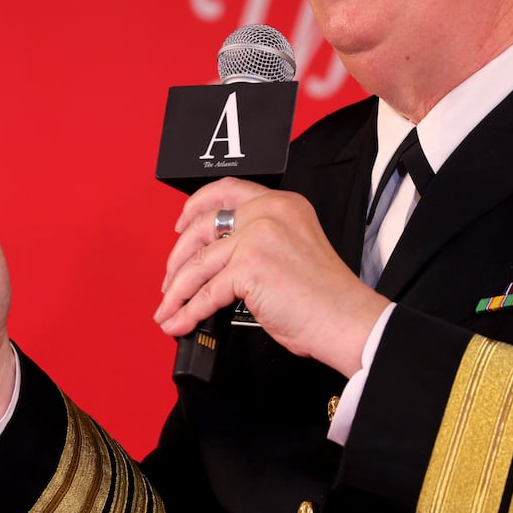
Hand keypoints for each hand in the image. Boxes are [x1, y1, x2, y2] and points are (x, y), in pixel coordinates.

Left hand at [157, 178, 386, 376]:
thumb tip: (216, 259)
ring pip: (198, 263)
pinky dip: (187, 311)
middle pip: (202, 225)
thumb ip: (260, 240)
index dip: (196, 206)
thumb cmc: (326, 295)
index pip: (228, 191)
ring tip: (167, 309)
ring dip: (176, 291)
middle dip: (177, 257)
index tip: (181, 223)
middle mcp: (269, 213)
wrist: (345, 318)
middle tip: (169, 278)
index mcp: (283, 203)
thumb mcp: (295, 247)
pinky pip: (205, 292)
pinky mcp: (249, 266)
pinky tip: (180, 321)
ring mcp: (257, 237)